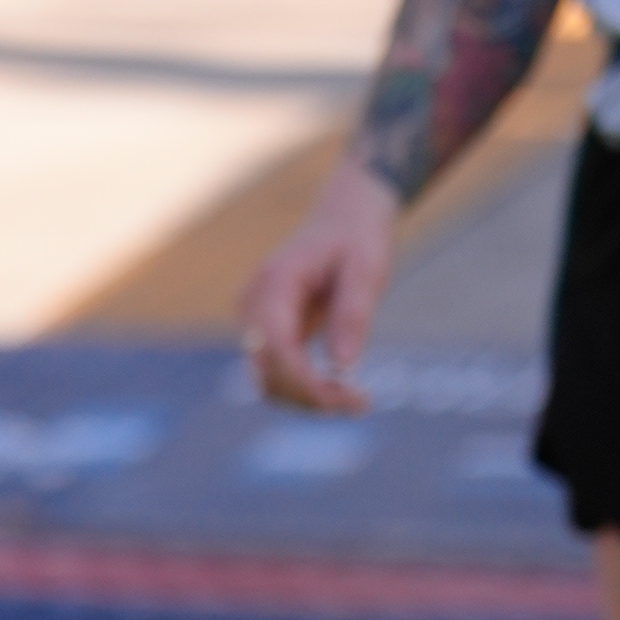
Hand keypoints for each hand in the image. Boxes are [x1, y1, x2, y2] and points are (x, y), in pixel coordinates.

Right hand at [240, 149, 398, 413]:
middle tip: (362, 403)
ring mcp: (253, 318)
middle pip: (266, 372)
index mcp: (274, 281)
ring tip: (356, 400)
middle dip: (310, 398)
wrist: (343, 215)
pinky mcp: (264, 330)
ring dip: (307, 399)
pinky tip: (340, 390)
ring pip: (267, 380)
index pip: (277, 348)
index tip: (347, 402)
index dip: (307, 383)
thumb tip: (342, 367)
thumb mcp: (366, 271)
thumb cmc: (357, 238)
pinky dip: (305, 389)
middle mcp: (253, 302)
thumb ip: (352, 315)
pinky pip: (276, 372)